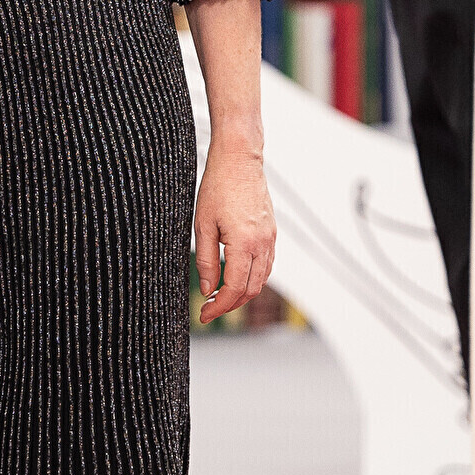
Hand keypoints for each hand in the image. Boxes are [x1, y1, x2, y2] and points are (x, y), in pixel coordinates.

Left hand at [192, 141, 275, 323]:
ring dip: (242, 293)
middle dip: (230, 305)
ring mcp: (271, 238)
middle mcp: (263, 244)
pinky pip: (267, 265)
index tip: (204, 314)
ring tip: (219, 297)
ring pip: (262, 280)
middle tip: (208, 310)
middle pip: (251, 290)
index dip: (219, 307)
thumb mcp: (202, 226)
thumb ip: (205, 261)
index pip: (234, 289)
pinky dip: (253, 278)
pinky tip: (236, 278)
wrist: (240, 161)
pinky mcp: (272, 233)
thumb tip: (207, 290)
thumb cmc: (217, 187)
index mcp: (244, 244)